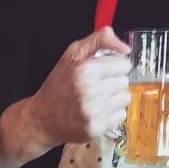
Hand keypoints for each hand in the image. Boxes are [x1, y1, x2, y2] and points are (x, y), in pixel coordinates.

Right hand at [22, 26, 131, 146]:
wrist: (42, 118)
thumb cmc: (58, 85)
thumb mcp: (73, 53)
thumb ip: (100, 39)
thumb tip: (125, 47)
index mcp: (84, 70)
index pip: (124, 64)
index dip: (113, 65)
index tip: (102, 70)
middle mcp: (89, 91)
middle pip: (124, 81)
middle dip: (112, 81)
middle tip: (96, 85)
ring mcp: (93, 112)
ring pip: (125, 98)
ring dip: (114, 97)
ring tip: (96, 98)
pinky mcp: (97, 127)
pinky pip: (121, 115)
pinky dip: (111, 113)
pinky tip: (97, 110)